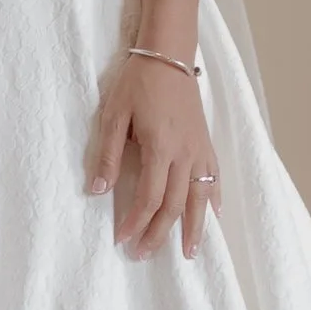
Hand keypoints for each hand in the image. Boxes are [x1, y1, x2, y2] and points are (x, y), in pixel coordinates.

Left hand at [89, 51, 218, 259]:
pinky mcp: (206, 142)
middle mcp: (185, 154)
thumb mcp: (114, 114)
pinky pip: (213, 178)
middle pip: (174, 205)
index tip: (121, 239)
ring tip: (189, 253)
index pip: (149, 198)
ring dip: (194, 227)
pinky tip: (213, 216)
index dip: (135, 222)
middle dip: (159, 234)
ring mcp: (199, 149)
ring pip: (199, 197)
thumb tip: (97, 191)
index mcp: (160, 148)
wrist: (168, 55)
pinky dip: (213, 199)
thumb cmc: (138, 81)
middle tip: (144, 254)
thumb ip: (109, 155)